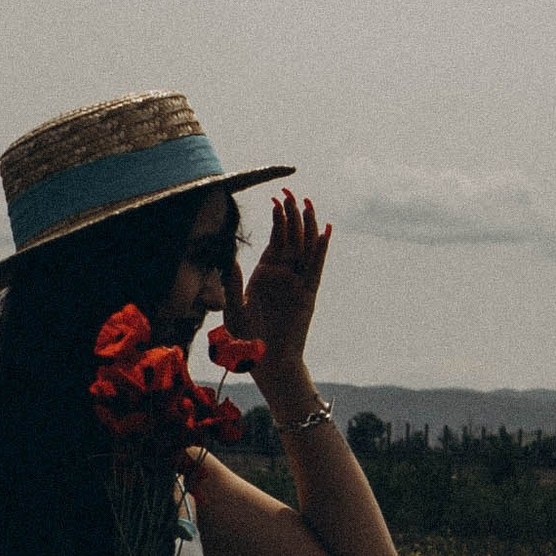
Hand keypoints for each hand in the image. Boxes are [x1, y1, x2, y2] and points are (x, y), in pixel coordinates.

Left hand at [232, 190, 329, 380]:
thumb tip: (230, 261)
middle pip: (291, 238)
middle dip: (292, 215)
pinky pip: (315, 268)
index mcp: (265, 274)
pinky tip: (324, 232)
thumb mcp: (233, 309)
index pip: (275, 239)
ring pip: (305, 248)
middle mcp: (283, 275)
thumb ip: (233, 285)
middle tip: (292, 192)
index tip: (276, 199)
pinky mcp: (307, 294)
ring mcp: (296, 283)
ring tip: (308, 203)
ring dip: (307, 226)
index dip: (277, 220)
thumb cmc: (246, 340)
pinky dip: (320, 250)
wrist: (266, 363)